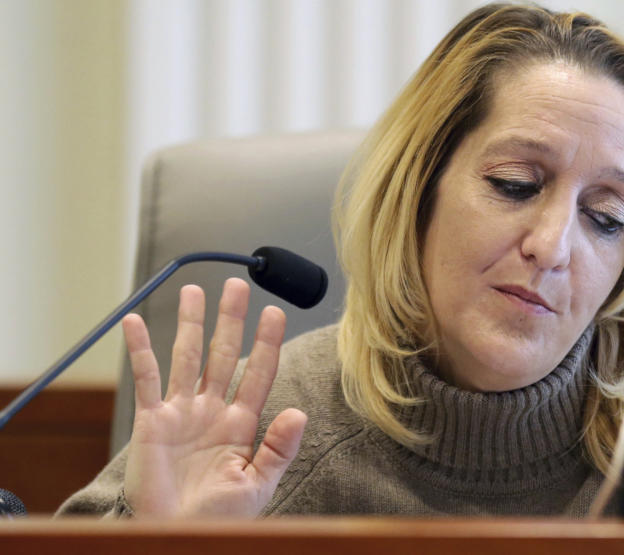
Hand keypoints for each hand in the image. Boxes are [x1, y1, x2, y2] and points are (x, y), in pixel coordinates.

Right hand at [121, 278, 306, 516]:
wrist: (178, 539)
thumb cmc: (219, 519)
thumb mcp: (257, 485)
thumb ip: (278, 449)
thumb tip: (300, 412)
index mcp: (242, 424)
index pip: (258, 373)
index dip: (267, 342)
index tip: (275, 312)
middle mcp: (212, 410)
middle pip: (223, 354)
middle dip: (231, 319)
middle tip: (237, 284)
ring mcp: (181, 412)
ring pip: (186, 356)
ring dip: (190, 323)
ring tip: (193, 289)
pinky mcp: (151, 421)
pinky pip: (145, 378)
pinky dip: (139, 349)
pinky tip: (134, 322)